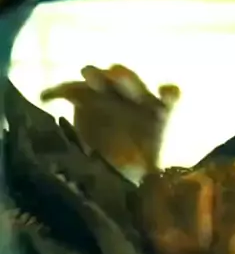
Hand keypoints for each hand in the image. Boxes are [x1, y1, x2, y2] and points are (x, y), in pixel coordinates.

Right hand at [41, 64, 179, 175]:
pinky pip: (70, 91)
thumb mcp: (146, 171)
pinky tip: (46, 97)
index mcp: (155, 112)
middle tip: (117, 76)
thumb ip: (150, 169)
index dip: (168, 93)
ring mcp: (108, 94)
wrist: (108, 166)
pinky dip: (58, 92)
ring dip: (96, 76)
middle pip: (130, 82)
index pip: (168, 95)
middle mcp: (133, 97)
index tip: (165, 92)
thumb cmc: (134, 168)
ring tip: (89, 77)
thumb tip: (151, 177)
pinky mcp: (83, 98)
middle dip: (124, 78)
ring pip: (101, 78)